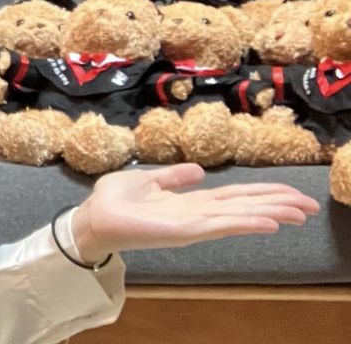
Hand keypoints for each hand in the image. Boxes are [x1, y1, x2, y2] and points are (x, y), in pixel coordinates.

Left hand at [73, 163, 318, 262]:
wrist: (93, 217)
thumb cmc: (115, 201)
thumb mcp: (148, 181)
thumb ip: (173, 177)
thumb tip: (198, 170)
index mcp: (190, 202)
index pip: (234, 197)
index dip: (262, 194)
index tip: (291, 193)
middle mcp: (197, 214)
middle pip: (244, 206)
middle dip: (277, 205)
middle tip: (310, 206)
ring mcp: (193, 224)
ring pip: (239, 217)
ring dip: (270, 213)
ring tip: (300, 213)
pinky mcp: (183, 231)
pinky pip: (219, 226)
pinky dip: (245, 223)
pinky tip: (268, 222)